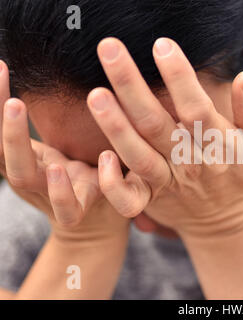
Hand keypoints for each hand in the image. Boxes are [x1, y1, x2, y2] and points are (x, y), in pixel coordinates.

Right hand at [0, 61, 128, 242]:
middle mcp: (31, 177)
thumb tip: (38, 78)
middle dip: (1, 119)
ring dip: (16, 142)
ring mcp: (49, 196)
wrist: (98, 220)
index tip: (0, 66)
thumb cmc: (77, 177)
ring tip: (15, 105)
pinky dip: (62, 190)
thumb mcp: (57, 149)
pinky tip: (65, 166)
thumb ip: (49, 127)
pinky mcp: (78, 211)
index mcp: (26, 160)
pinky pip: (66, 208)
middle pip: (2, 150)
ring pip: (23, 177)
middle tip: (7, 89)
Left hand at [87, 38, 242, 239]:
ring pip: (138, 155)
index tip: (161, 45)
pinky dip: (112, 184)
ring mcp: (168, 182)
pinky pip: (128, 199)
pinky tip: (102, 157)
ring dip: (115, 126)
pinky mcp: (150, 198)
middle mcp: (191, 162)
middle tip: (109, 49)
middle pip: (156, 124)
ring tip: (96, 95)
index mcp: (219, 144)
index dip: (179, 77)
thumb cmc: (238, 173)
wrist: (222, 219)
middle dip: (131, 86)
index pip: (196, 108)